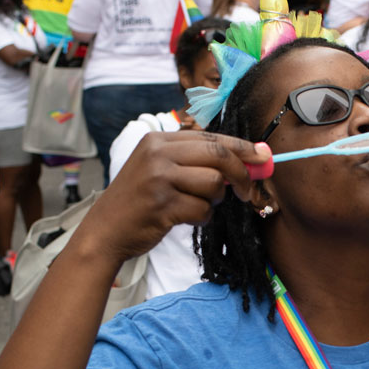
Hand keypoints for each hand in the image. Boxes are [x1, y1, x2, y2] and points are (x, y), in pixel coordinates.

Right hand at [75, 131, 264, 262]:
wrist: (105, 230)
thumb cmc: (139, 201)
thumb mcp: (158, 168)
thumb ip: (194, 161)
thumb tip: (247, 160)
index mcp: (158, 140)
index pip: (211, 138)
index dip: (242, 148)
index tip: (263, 156)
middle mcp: (157, 154)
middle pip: (218, 155)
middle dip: (240, 173)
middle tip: (245, 190)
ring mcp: (159, 179)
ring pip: (213, 184)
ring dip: (214, 200)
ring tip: (195, 205)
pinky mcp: (163, 205)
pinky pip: (202, 210)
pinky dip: (201, 218)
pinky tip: (184, 218)